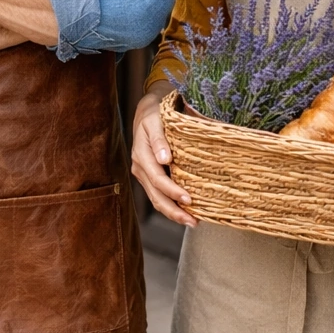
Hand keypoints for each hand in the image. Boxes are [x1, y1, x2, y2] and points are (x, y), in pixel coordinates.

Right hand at [131, 92, 196, 226]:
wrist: (147, 111)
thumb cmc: (154, 114)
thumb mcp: (156, 121)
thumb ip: (159, 140)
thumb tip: (164, 159)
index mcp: (141, 155)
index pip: (157, 179)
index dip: (172, 191)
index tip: (189, 200)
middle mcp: (140, 167)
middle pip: (156, 195)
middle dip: (174, 211)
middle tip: (193, 222)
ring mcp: (144, 174)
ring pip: (156, 199)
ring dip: (173, 212)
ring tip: (191, 221)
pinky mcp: (149, 176)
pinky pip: (158, 194)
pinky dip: (171, 205)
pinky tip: (184, 211)